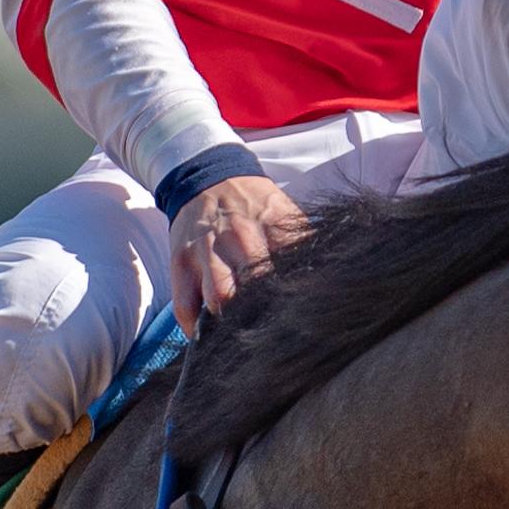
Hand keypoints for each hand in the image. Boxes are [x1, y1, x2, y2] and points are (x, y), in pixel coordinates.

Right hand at [167, 176, 305, 335]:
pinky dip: (196, 326)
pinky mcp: (180, 264)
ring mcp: (206, 251)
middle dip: (264, 311)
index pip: (289, 267)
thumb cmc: (254, 203)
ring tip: (242, 331)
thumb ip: (303, 242)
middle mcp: (238, 237)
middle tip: (274, 330)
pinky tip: (210, 332)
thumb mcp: (285, 211)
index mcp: (270, 224)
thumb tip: (327, 274)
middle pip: (254, 287)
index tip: (302, 313)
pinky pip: (185, 307)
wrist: (207, 176)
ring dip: (231, 320)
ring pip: (219, 299)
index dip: (296, 296)